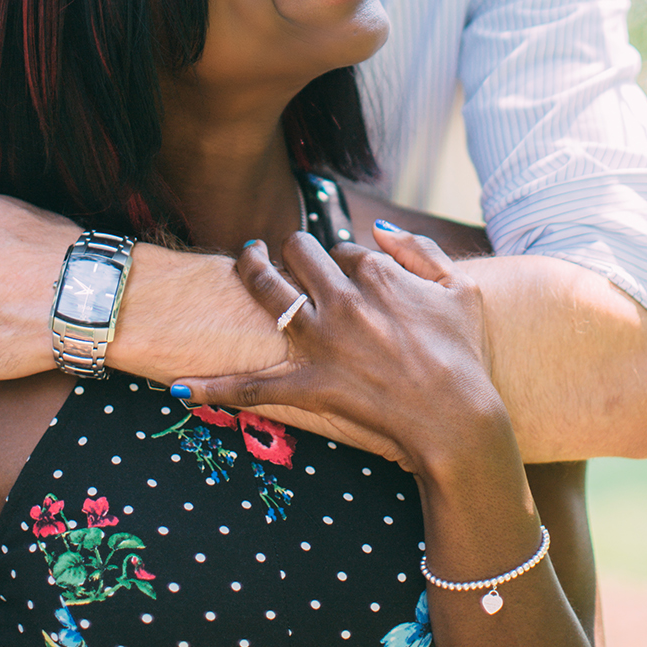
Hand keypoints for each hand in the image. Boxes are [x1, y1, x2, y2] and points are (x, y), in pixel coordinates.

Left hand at [172, 223, 506, 480]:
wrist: (458, 419)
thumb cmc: (465, 355)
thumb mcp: (459, 289)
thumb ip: (419, 249)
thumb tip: (377, 227)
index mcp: (376, 274)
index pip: (342, 248)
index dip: (342, 260)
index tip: (349, 277)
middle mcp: (341, 298)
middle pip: (299, 253)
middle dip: (292, 250)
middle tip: (287, 255)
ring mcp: (321, 341)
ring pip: (268, 290)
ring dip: (250, 270)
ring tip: (244, 259)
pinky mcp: (308, 383)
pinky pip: (253, 385)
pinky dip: (215, 387)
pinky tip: (181, 387)